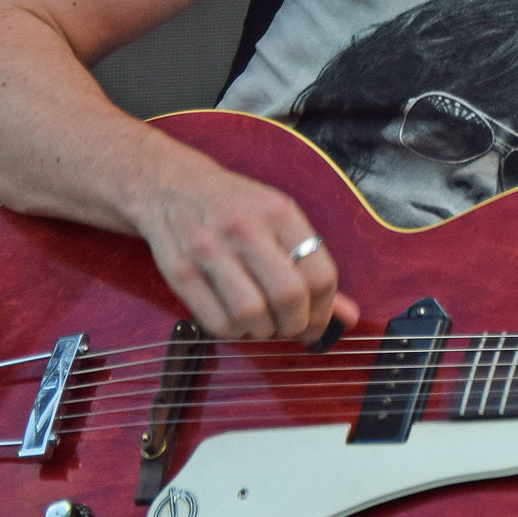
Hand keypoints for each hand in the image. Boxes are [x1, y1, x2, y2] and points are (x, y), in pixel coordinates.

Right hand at [129, 152, 361, 341]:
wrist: (170, 184)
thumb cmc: (233, 206)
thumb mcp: (279, 220)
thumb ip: (314, 268)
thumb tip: (347, 316)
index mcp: (277, 211)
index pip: (320, 275)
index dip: (326, 309)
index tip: (319, 319)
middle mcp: (244, 228)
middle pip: (289, 297)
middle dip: (296, 324)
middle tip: (291, 325)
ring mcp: (209, 249)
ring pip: (252, 315)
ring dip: (263, 330)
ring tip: (262, 320)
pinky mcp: (180, 271)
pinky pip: (218, 323)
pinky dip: (233, 332)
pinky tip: (235, 318)